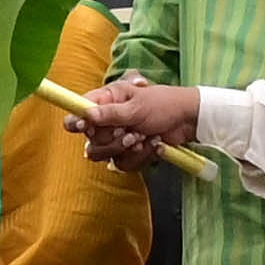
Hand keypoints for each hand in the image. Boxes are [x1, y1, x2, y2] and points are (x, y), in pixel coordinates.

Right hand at [79, 79, 198, 167]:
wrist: (188, 122)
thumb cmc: (164, 104)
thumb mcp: (138, 106)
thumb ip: (111, 113)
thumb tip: (87, 114)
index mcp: (107, 100)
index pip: (80, 111)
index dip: (77, 120)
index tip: (83, 126)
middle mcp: (108, 120)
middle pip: (91, 140)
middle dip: (112, 140)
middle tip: (129, 133)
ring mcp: (118, 138)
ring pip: (106, 155)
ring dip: (126, 149)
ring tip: (143, 138)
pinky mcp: (129, 153)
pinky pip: (123, 163)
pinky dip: (140, 156)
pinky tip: (154, 144)